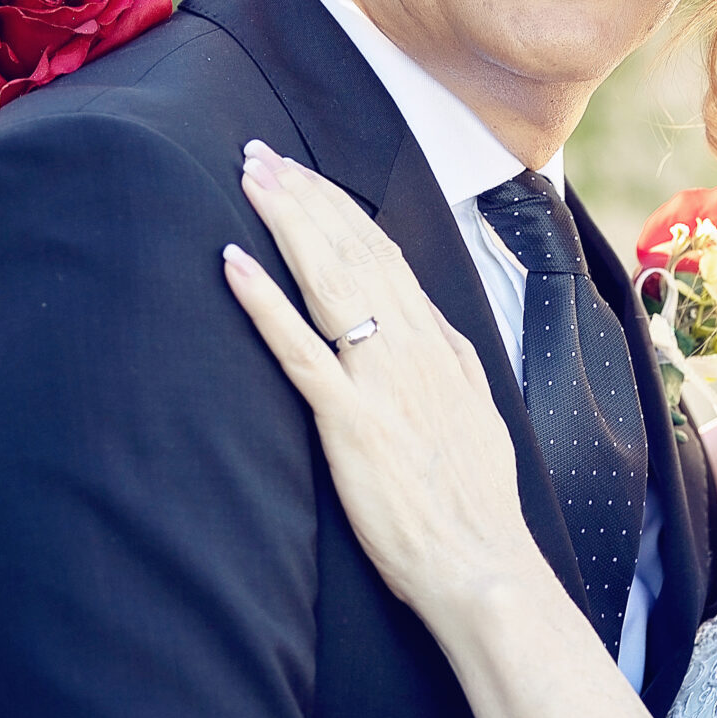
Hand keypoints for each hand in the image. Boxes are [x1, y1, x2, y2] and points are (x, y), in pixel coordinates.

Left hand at [224, 141, 548, 626]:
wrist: (482, 563)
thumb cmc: (473, 501)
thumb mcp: (474, 410)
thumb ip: (448, 360)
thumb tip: (428, 322)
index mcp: (438, 343)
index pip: (382, 253)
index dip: (338, 208)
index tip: (303, 174)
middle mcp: (410, 347)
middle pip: (350, 250)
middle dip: (304, 196)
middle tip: (259, 153)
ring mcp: (380, 380)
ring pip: (327, 280)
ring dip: (285, 222)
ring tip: (249, 178)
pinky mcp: (348, 420)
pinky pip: (299, 350)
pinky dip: (265, 302)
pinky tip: (233, 264)